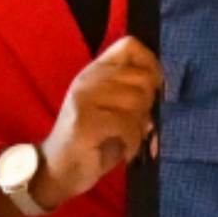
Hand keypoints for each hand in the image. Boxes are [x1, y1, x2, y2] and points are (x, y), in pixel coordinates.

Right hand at [31, 36, 162, 212]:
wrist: (56, 171)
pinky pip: (126, 124)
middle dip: (149, 102)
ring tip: (130, 138)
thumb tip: (161, 90)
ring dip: (141, 125)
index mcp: (96, 71)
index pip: (130, 45)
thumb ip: (133, 95)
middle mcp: (89, 78)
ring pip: (136, 99)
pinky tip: (126, 151)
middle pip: (140, 75)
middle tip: (139, 123)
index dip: (151, 63)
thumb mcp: (113, 111)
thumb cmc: (91, 141)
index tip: (155, 88)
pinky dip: (134, 141)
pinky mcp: (84, 122)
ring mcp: (84, 99)